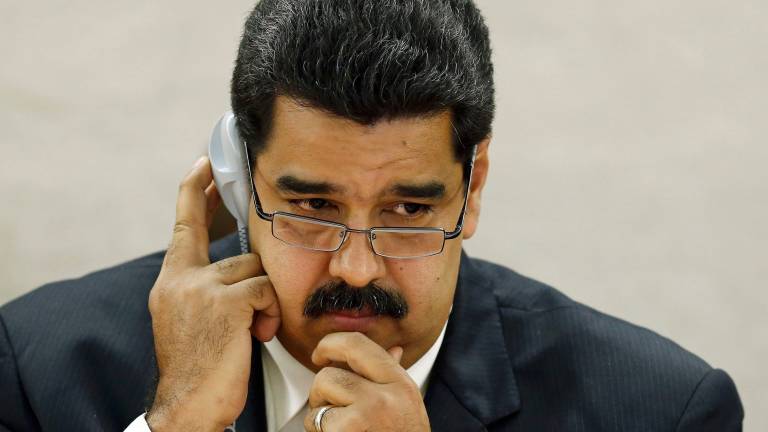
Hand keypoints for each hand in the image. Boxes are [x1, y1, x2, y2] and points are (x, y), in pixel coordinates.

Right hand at [146, 156, 280, 430]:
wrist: (187, 406)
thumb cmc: (198, 367)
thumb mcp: (191, 318)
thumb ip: (204, 286)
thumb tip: (234, 266)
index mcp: (171, 280)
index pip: (185, 223)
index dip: (195, 191)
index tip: (204, 165)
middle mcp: (180, 278)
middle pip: (239, 252)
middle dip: (255, 280)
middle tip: (252, 305)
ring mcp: (200, 288)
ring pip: (256, 271)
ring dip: (263, 302)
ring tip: (251, 331)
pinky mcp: (223, 302)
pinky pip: (265, 288)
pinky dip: (269, 313)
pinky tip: (256, 335)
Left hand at [304, 332, 430, 431]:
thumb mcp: (406, 406)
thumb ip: (392, 377)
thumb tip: (393, 350)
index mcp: (399, 383)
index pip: (357, 343)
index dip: (330, 344)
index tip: (321, 354)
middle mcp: (385, 395)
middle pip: (329, 374)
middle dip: (321, 392)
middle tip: (332, 409)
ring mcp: (365, 415)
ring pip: (318, 397)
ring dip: (318, 415)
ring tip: (339, 430)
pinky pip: (316, 422)